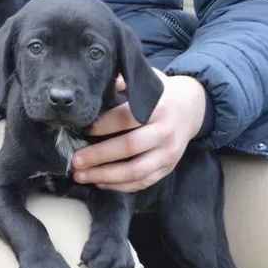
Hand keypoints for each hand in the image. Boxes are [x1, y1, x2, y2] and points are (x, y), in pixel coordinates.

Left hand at [72, 71, 206, 191]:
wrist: (192, 108)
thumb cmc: (161, 94)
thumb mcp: (147, 81)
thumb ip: (124, 82)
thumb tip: (97, 85)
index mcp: (159, 108)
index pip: (127, 118)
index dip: (104, 125)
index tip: (83, 129)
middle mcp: (165, 132)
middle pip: (129, 147)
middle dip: (99, 156)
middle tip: (75, 161)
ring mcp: (168, 154)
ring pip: (135, 171)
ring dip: (105, 176)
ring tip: (81, 176)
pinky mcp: (167, 168)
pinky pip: (142, 182)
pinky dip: (119, 186)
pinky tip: (99, 182)